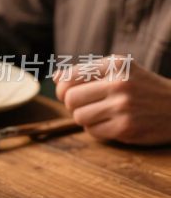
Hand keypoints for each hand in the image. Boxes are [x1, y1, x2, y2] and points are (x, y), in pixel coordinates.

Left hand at [55, 57, 170, 144]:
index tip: (70, 93)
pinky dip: (97, 130)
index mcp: (114, 65)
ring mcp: (123, 107)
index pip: (68, 78)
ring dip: (85, 118)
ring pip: (78, 117)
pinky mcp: (126, 128)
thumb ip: (87, 71)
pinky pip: (92, 132)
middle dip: (73, 105)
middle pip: (70, 99)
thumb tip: (56, 77)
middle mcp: (119, 83)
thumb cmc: (142, 87)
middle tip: (87, 106)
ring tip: (101, 114)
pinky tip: (112, 124)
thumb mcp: (119, 69)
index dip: (62, 89)